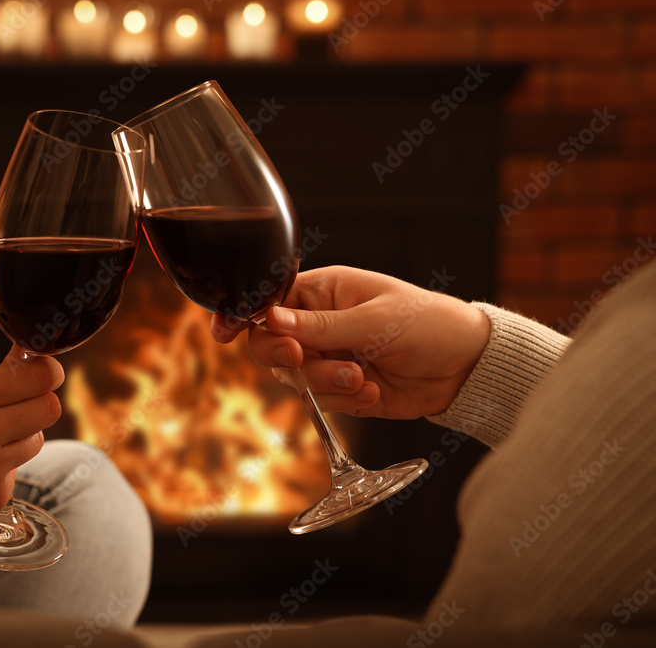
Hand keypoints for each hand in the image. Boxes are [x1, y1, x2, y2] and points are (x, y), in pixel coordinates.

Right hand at [0, 346, 63, 563]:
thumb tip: (28, 365)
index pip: (36, 377)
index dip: (46, 372)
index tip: (43, 371)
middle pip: (49, 408)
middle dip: (39, 401)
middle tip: (21, 403)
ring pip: (36, 439)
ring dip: (20, 435)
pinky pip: (16, 471)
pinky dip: (0, 468)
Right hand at [211, 266, 489, 419]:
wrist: (466, 368)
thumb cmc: (428, 324)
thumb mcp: (374, 320)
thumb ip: (320, 325)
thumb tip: (270, 317)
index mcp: (322, 290)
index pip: (268, 300)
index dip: (243, 315)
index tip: (224, 331)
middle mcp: (318, 323)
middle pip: (270, 344)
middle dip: (287, 357)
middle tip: (303, 358)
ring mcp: (328, 356)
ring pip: (294, 377)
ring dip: (324, 382)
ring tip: (362, 378)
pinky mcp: (341, 388)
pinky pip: (321, 399)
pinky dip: (344, 400)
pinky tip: (372, 391)